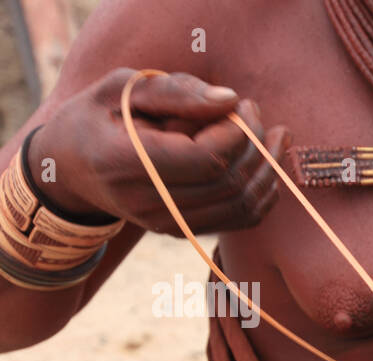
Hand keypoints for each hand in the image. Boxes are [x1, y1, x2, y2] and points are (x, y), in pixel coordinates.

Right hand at [28, 69, 289, 234]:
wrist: (72, 169)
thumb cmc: (98, 118)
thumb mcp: (122, 88)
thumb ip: (175, 91)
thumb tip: (230, 99)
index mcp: (127, 164)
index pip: (207, 159)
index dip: (238, 131)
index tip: (241, 102)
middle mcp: (149, 204)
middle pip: (230, 183)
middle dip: (256, 144)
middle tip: (255, 111)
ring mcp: (169, 225)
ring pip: (243, 205)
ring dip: (268, 168)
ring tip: (273, 134)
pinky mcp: (185, 232)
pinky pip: (241, 219)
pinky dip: (263, 192)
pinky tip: (266, 162)